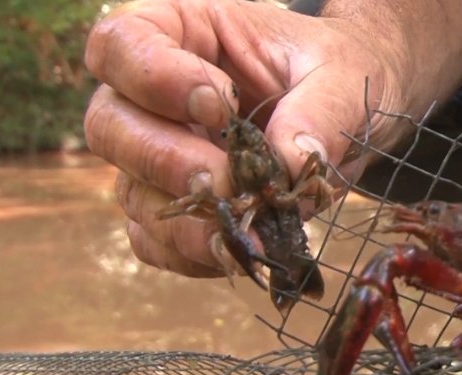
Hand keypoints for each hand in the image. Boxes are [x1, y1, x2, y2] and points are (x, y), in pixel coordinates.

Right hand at [83, 0, 406, 275]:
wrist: (352, 118)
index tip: (218, 107)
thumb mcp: (344, 76)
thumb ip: (321, 111)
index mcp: (183, 34)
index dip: (154, 79)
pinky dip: (192, 253)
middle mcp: (155, 98)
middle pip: (108, 126)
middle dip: (164, 160)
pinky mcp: (177, 209)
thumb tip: (292, 161)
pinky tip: (239, 250)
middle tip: (225, 182)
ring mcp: (159, 157)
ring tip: (245, 232)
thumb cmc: (337, 75)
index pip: (120, 45)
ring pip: (130, 192)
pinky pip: (156, 241)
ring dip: (185, 220)